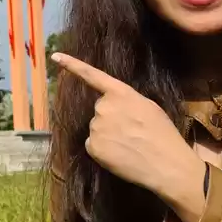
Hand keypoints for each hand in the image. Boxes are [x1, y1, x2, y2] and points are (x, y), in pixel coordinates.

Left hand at [53, 52, 206, 221]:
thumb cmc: (163, 135)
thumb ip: (126, 100)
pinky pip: (93, 146)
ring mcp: (96, 126)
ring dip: (108, 136)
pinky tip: (121, 156)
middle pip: (99, 111)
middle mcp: (103, 107)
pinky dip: (103, 151)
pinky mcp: (92, 146)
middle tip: (132, 133)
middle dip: (111, 119)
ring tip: (130, 145)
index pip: (91, 75)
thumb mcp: (148, 107)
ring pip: (97, 129)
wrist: (167, 164)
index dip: (72, 65)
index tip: (55, 57)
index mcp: (120, 93)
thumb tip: (113, 105)